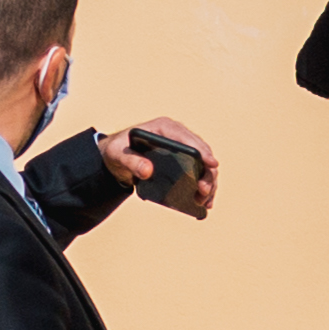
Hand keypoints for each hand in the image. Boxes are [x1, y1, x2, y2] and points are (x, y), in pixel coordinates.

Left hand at [100, 115, 220, 218]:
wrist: (117, 157)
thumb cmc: (117, 151)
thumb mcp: (118, 155)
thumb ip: (131, 161)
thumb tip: (148, 171)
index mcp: (164, 128)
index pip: (188, 139)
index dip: (202, 151)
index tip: (211, 164)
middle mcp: (178, 135)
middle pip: (202, 153)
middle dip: (207, 173)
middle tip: (203, 191)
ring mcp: (183, 148)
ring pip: (204, 164)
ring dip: (208, 182)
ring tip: (205, 201)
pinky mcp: (184, 161)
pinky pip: (199, 172)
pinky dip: (204, 186)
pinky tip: (205, 201)